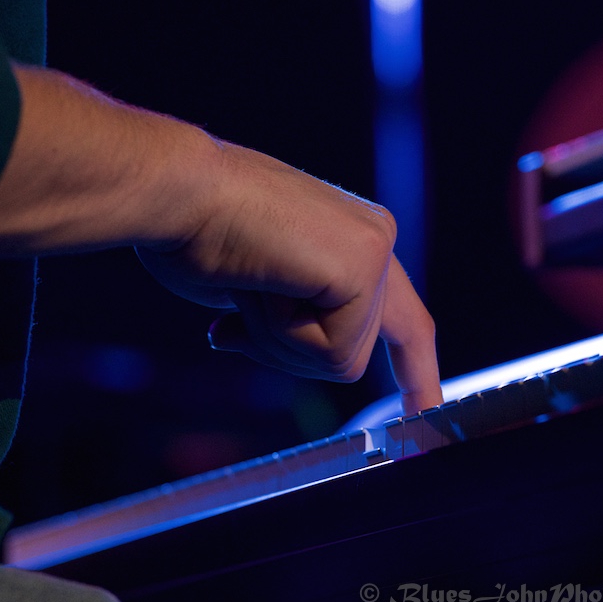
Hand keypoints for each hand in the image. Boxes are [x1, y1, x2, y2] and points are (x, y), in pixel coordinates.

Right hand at [137, 141, 441, 413]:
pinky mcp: (366, 264)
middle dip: (289, 352)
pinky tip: (261, 283)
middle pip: (352, 358)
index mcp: (354, 242)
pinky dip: (282, 333)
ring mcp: (376, 250)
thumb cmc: (195, 233)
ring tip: (250, 281)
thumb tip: (260, 341)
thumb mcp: (255, 289)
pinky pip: (332, 351)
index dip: (415, 370)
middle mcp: (375, 241)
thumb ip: (286, 314)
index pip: (401, 321)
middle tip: (250, 298)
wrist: (174, 193)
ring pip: (340, 362)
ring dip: (278, 339)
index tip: (428, 409)